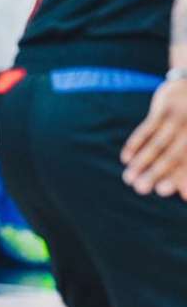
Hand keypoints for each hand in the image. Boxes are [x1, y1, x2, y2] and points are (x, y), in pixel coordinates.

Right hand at [122, 77, 186, 196]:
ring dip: (141, 162)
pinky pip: (146, 129)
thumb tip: (185, 198)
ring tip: (127, 178)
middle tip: (139, 189)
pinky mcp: (162, 108)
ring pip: (157, 144)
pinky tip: (125, 158)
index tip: (161, 192)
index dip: (177, 178)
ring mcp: (177, 118)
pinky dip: (135, 144)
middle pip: (172, 156)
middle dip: (155, 174)